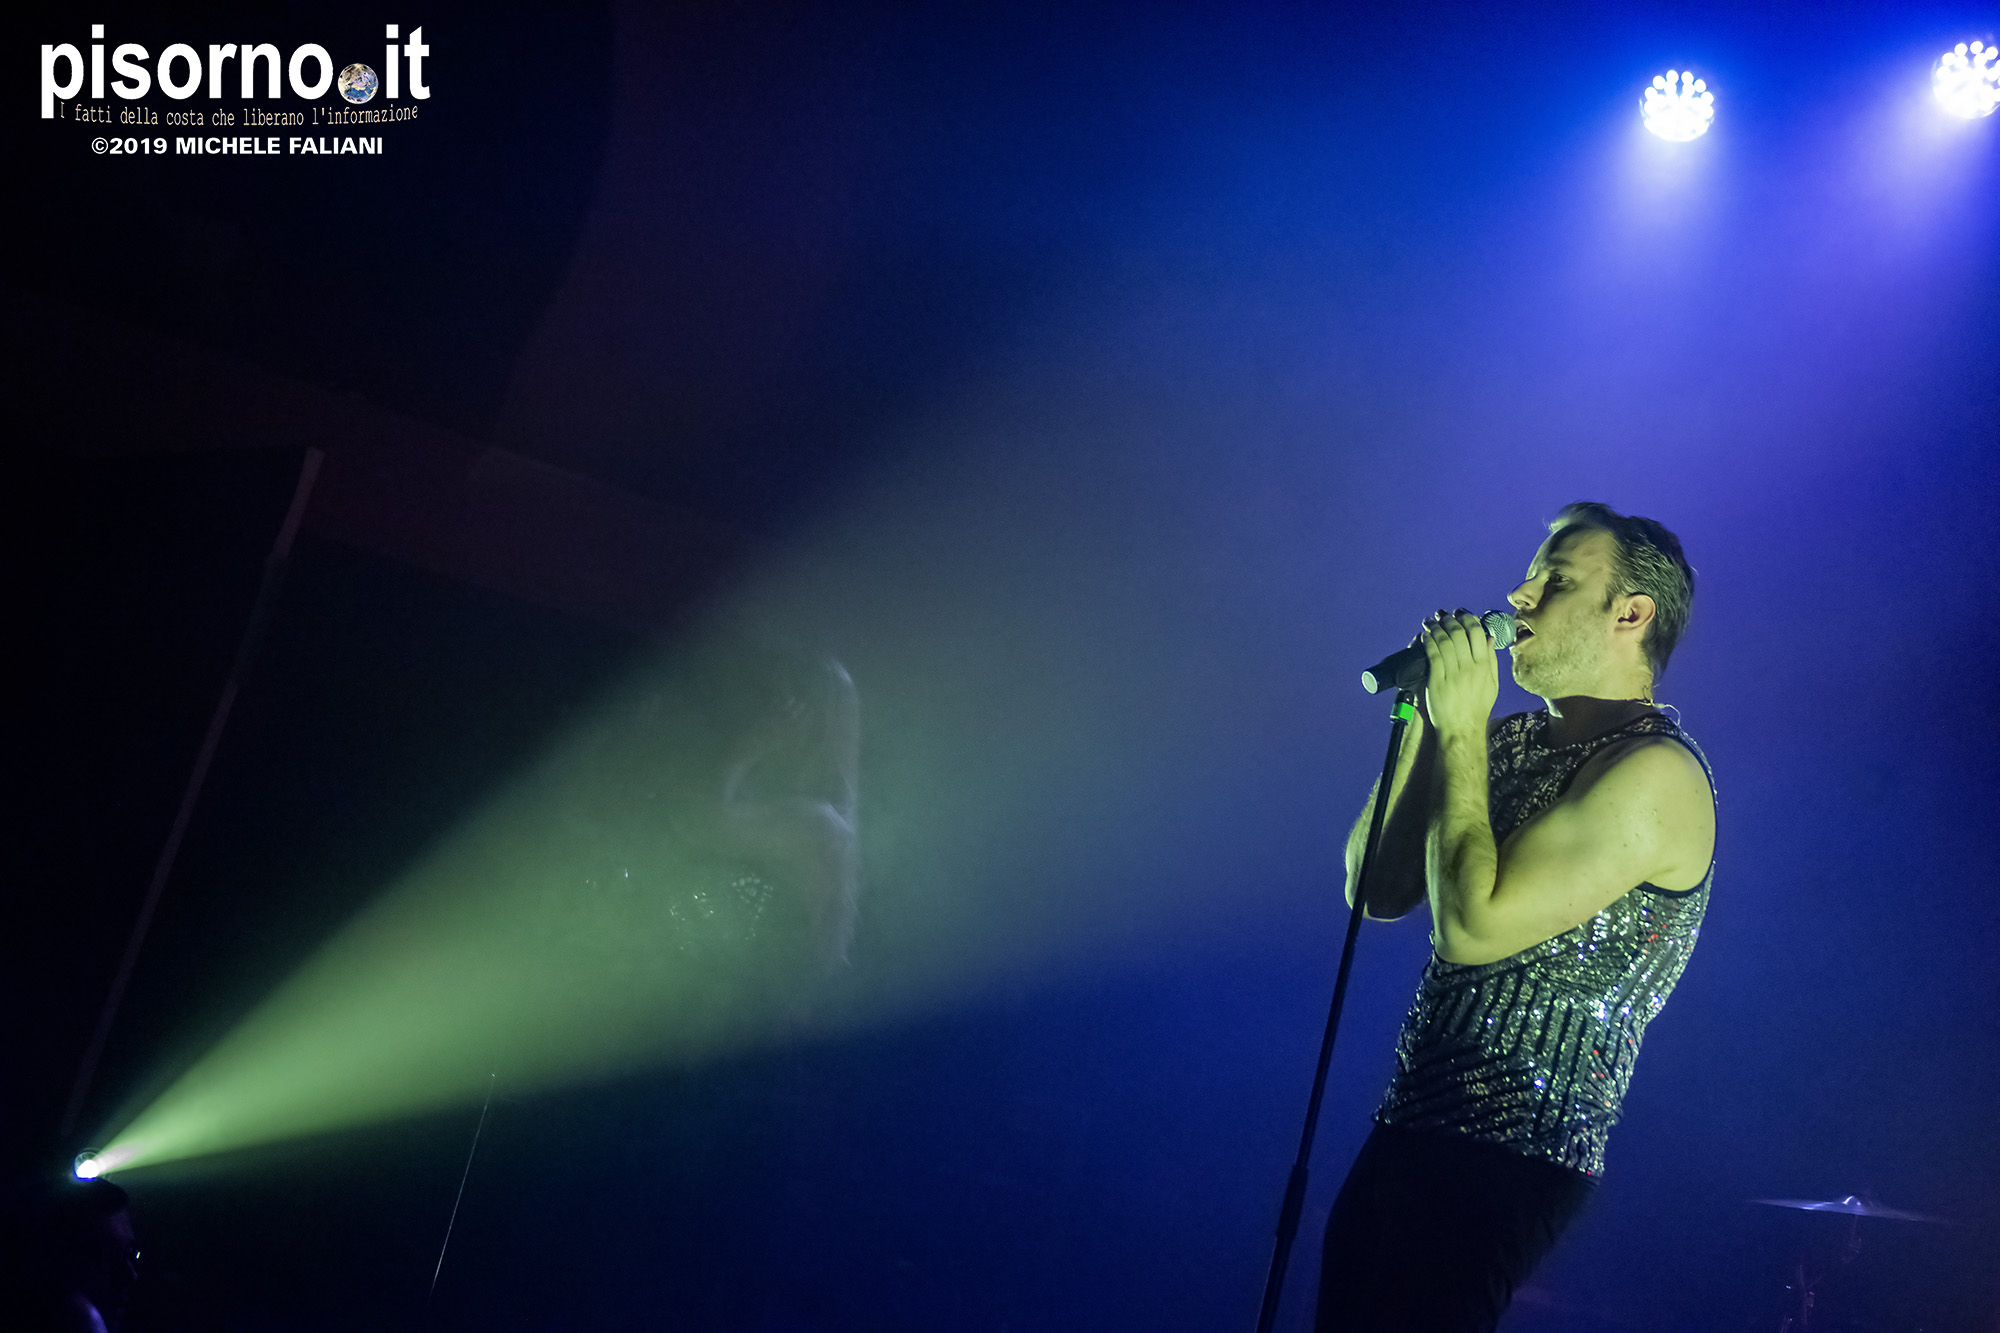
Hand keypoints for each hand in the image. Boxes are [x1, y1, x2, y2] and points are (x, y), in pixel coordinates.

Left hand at [1421, 608, 1498, 742]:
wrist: (1462, 728)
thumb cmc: (1477, 707)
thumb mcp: (1492, 684)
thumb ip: (1491, 660)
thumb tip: (1489, 638)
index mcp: (1484, 666)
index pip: (1477, 633)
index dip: (1467, 619)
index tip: (1460, 614)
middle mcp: (1469, 667)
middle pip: (1459, 633)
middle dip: (1449, 620)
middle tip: (1442, 615)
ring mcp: (1452, 673)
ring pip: (1444, 641)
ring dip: (1436, 627)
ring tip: (1431, 622)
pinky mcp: (1437, 680)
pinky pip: (1432, 654)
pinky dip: (1428, 641)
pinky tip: (1425, 635)